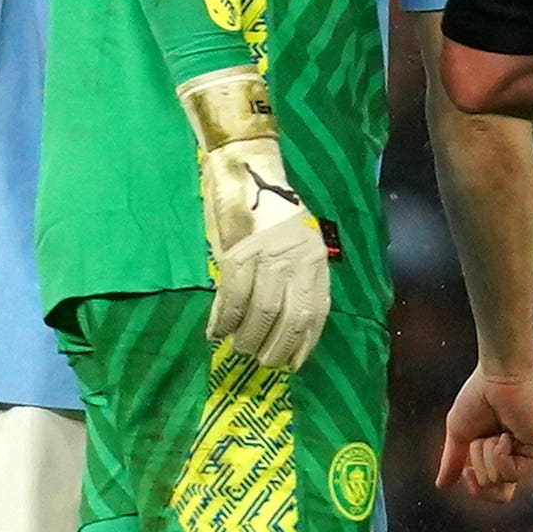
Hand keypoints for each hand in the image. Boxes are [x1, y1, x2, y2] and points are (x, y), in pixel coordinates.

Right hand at [183, 68, 331, 370]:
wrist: (246, 167)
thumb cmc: (269, 207)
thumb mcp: (296, 240)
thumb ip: (296, 273)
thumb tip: (284, 317)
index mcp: (315, 258)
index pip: (316, 312)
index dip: (305, 343)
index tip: (293, 364)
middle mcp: (297, 260)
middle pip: (289, 319)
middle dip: (275, 347)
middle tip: (260, 360)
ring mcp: (268, 257)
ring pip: (261, 313)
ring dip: (247, 338)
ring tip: (238, 348)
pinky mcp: (239, 253)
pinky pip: (232, 298)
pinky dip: (224, 319)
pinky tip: (215, 331)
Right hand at [439, 366, 532, 500]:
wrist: (495, 377)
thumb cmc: (479, 397)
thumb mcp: (459, 434)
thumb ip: (453, 461)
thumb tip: (441, 485)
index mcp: (502, 459)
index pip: (493, 494)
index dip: (476, 489)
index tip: (467, 470)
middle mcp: (519, 460)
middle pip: (497, 495)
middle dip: (479, 466)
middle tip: (483, 440)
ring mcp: (531, 457)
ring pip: (500, 481)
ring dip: (486, 454)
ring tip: (496, 431)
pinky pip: (511, 472)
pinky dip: (499, 454)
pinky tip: (505, 434)